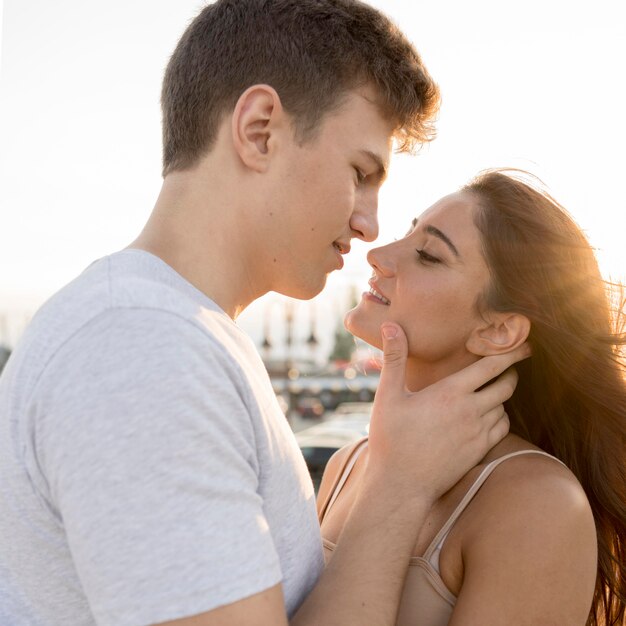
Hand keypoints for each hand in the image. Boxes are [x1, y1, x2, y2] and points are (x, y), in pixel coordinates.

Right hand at [366, 322, 529, 502]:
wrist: (401, 484)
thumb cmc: (391, 438)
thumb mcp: (387, 395)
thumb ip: (394, 358)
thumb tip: (391, 325)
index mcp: (450, 392)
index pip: (490, 366)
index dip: (509, 353)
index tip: (522, 344)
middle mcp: (470, 411)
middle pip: (505, 385)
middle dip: (510, 371)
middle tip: (511, 362)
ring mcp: (477, 433)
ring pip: (504, 407)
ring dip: (503, 395)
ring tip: (495, 387)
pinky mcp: (479, 451)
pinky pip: (501, 428)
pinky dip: (501, 417)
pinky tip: (490, 414)